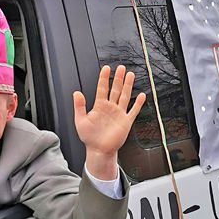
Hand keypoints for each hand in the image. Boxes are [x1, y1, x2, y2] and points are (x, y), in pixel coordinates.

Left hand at [74, 65, 145, 179]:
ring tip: (130, 75)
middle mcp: (110, 108)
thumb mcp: (80, 121)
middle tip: (121, 67)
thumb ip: (79, 106)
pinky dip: (138, 103)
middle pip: (115, 89)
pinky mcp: (126, 121)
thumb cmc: (89, 137)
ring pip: (124, 96)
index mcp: (99, 106)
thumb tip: (76, 93)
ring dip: (127, 86)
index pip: (102, 88)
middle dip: (118, 78)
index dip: (104, 78)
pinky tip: (141, 95)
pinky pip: (133, 110)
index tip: (106, 68)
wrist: (99, 150)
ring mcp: (119, 113)